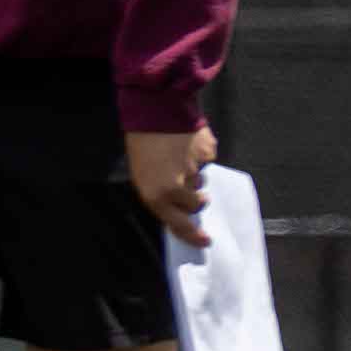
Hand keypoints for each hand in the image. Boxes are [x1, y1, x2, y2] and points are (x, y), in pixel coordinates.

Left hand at [123, 124, 217, 241]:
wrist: (152, 111)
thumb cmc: (143, 143)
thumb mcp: (142, 176)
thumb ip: (161, 195)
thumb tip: (180, 209)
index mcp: (156, 196)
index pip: (180, 225)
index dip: (193, 235)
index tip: (204, 239)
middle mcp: (177, 188)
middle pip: (196, 205)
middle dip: (194, 196)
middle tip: (183, 181)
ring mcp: (195, 172)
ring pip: (202, 182)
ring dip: (195, 173)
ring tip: (178, 155)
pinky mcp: (208, 155)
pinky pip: (208, 162)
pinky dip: (200, 155)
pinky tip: (186, 144)